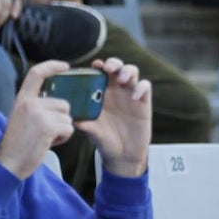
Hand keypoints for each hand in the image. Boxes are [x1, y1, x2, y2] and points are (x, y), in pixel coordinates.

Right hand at [0, 60, 77, 178]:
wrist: (8, 163)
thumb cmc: (18, 145)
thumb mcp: (22, 118)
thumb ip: (36, 108)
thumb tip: (60, 104)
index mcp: (22, 99)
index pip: (36, 73)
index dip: (52, 66)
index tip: (65, 66)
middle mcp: (29, 103)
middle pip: (64, 104)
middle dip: (61, 119)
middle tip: (45, 132)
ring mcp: (38, 113)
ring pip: (68, 118)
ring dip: (62, 130)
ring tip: (45, 138)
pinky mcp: (48, 126)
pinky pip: (69, 128)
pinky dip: (63, 138)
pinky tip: (48, 143)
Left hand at [75, 57, 151, 177]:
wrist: (123, 155)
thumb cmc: (105, 141)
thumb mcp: (93, 132)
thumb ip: (86, 125)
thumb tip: (73, 120)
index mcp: (101, 94)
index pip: (100, 72)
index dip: (98, 66)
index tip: (95, 66)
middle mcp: (116, 91)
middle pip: (117, 67)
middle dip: (113, 63)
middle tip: (108, 69)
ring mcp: (130, 95)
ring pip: (132, 72)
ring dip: (127, 71)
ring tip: (122, 79)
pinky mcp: (143, 102)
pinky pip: (145, 87)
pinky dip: (141, 87)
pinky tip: (134, 97)